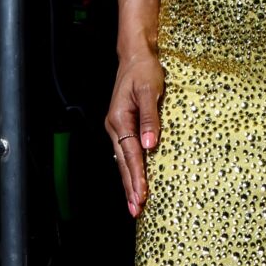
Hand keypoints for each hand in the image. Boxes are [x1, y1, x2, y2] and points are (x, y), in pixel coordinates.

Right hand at [107, 45, 164, 216]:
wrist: (136, 55)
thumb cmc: (144, 70)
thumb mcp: (149, 91)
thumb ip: (150, 119)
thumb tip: (150, 146)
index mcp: (119, 120)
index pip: (131, 154)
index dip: (137, 176)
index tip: (143, 195)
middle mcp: (115, 126)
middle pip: (123, 163)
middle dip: (130, 188)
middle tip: (136, 210)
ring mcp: (117, 127)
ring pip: (123, 161)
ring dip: (129, 182)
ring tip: (134, 204)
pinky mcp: (123, 126)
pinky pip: (125, 153)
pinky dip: (130, 169)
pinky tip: (133, 181)